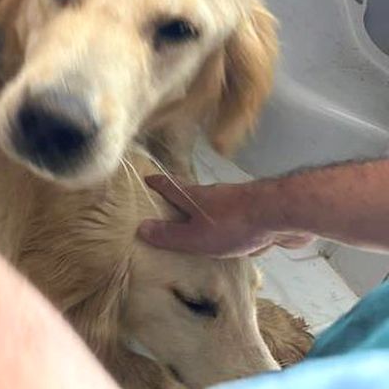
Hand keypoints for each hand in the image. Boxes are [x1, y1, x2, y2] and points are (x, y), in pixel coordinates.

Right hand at [137, 175, 314, 257]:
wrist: (283, 213)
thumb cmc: (234, 223)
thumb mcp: (196, 236)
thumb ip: (170, 235)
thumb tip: (141, 228)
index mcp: (195, 197)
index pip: (170, 186)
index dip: (157, 183)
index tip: (147, 178)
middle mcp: (215, 195)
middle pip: (194, 197)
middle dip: (183, 203)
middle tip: (171, 212)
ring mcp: (238, 203)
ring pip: (218, 210)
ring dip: (210, 219)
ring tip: (204, 236)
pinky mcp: (259, 214)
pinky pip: (241, 223)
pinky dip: (235, 231)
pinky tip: (240, 246)